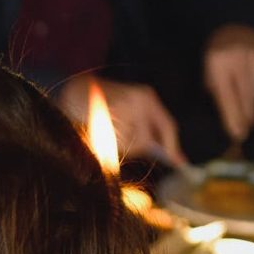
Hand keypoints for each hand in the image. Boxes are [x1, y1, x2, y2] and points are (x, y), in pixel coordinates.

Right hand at [59, 74, 185, 165]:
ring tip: (106, 132)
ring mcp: (122, 109)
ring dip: (118, 146)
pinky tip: (100, 133)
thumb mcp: (128, 108)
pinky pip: (114, 145)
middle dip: (135, 147)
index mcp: (146, 97)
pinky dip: (108, 146)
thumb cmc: (101, 104)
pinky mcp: (106, 119)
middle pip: (145, 141)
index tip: (179, 163)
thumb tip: (161, 152)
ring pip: (128, 146)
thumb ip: (142, 127)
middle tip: (117, 138)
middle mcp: (138, 101)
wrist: (73, 91)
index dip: (172, 146)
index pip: (166, 125)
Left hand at [204, 24, 253, 141]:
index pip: (227, 98)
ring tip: (249, 115)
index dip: (232, 118)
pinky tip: (253, 88)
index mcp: (218, 65)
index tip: (237, 134)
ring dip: (253, 105)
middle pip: (245, 98)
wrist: (236, 25)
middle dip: (245, 117)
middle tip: (244, 132)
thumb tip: (228, 119)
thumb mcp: (208, 73)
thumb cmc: (217, 56)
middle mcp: (239, 60)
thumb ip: (216, 93)